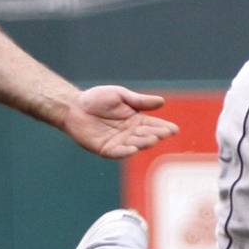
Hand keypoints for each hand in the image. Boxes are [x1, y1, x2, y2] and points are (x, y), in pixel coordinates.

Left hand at [62, 86, 178, 158]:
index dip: (164, 127)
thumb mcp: (121, 95)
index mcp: (135, 120)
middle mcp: (129, 133)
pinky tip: (133, 148)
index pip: (153, 125)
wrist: (74, 106)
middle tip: (164, 133)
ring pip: (134, 144)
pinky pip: (117, 152)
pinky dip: (125, 152)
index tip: (174, 129)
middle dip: (156, 134)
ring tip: (153, 139)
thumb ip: (139, 101)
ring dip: (144, 142)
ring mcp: (117, 142)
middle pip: (146, 135)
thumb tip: (162, 102)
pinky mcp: (104, 149)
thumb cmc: (97, 99)